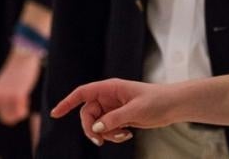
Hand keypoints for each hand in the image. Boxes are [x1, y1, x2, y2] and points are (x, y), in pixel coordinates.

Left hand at [0, 50, 42, 145]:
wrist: (22, 56)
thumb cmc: (17, 72)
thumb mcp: (5, 87)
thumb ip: (4, 101)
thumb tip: (9, 118)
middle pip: (4, 119)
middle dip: (13, 116)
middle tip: (21, 105)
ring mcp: (5, 97)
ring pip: (12, 118)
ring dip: (20, 112)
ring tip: (23, 100)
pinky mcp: (16, 96)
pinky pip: (21, 113)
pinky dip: (25, 109)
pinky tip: (26, 98)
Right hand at [51, 78, 179, 146]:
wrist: (173, 106)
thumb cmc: (156, 101)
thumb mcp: (135, 110)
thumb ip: (113, 119)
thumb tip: (95, 129)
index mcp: (110, 88)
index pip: (82, 93)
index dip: (67, 102)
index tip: (55, 113)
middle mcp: (108, 97)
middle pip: (87, 114)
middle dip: (91, 128)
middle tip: (99, 140)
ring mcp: (113, 108)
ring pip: (97, 124)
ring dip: (106, 134)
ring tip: (123, 135)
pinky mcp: (119, 117)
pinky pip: (107, 129)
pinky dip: (113, 135)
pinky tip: (127, 135)